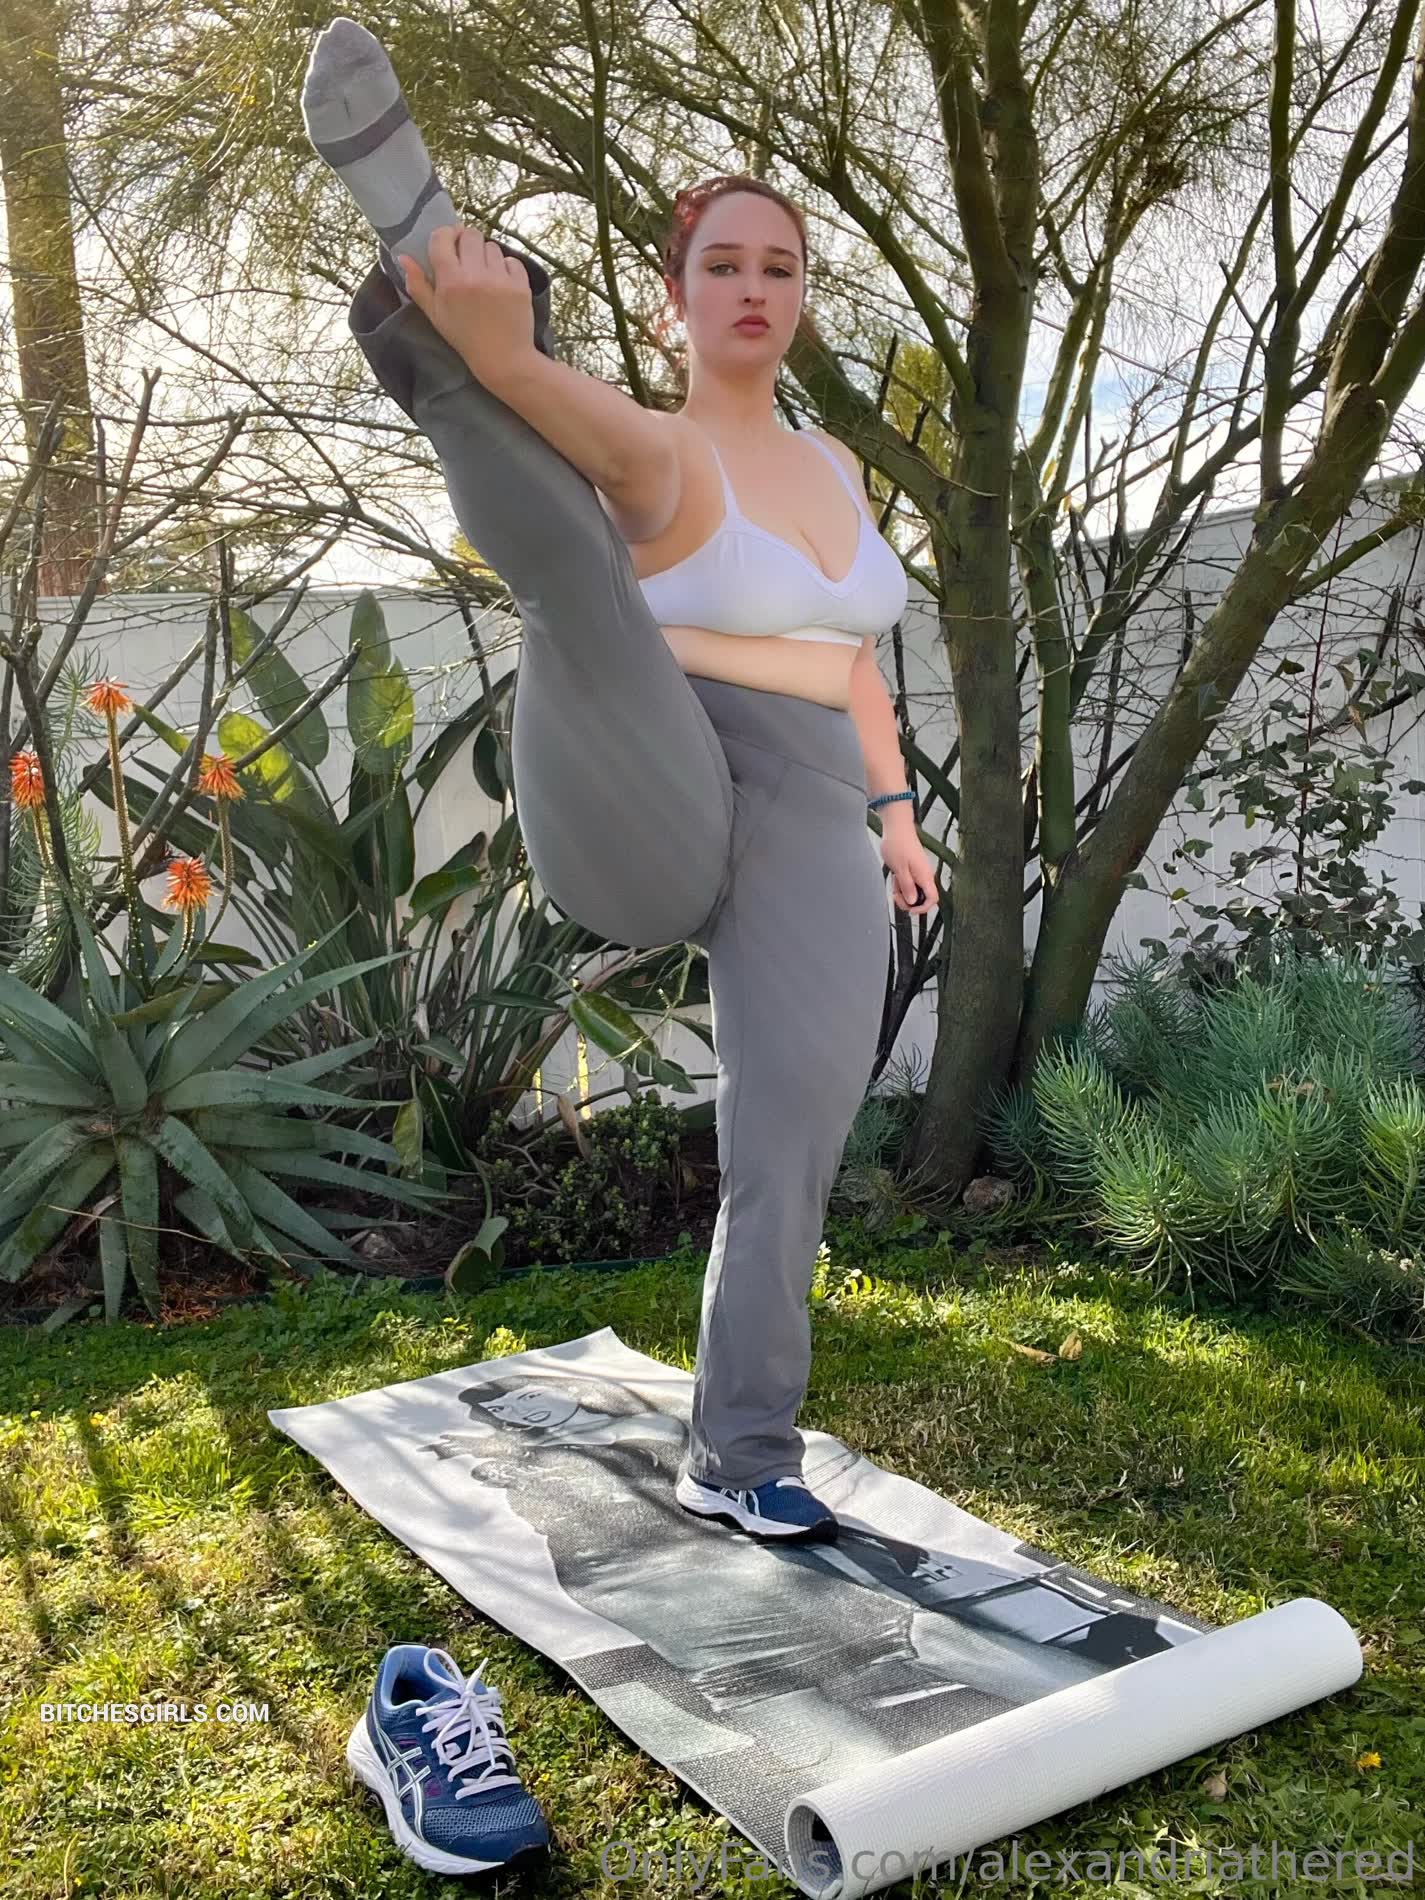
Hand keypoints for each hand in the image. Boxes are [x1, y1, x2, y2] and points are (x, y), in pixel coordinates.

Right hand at [397, 222, 536, 387]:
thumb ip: (418, 285)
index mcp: (450, 281)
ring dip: (487, 256)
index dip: (446, 236)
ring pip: (492, 246)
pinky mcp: (520, 284)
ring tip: (485, 276)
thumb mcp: (435, 315)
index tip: (449, 243)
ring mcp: (500, 279)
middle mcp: (475, 275)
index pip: (443, 237)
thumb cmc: (465, 337)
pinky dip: (507, 268)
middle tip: (468, 259)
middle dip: (467, 242)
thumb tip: (403, 257)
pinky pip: (512, 260)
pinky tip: (501, 284)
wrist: (502, 358)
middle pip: (470, 234)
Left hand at [880, 819, 939, 914]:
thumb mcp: (899, 868)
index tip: (910, 909)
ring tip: (894, 881)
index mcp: (925, 875)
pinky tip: (896, 876)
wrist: (897, 826)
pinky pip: (911, 882)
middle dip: (908, 900)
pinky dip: (903, 883)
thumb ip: (907, 886)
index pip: (932, 899)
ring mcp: (920, 871)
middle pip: (923, 897)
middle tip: (896, 894)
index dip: (922, 908)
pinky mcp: (915, 868)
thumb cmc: (898, 843)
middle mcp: (926, 874)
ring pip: (915, 890)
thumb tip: (912, 902)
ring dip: (904, 891)